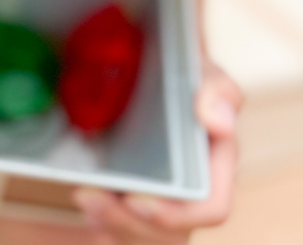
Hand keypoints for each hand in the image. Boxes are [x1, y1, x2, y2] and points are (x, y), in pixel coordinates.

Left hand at [71, 60, 241, 243]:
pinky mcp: (138, 208)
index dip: (176, 215)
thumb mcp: (205, 74)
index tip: (135, 199)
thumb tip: (216, 121)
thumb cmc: (186, 80)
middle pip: (168, 233)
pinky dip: (103, 222)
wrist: (154, 76)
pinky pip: (122, 232)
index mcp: (217, 169)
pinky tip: (87, 199)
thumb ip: (219, 91)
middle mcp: (195, 195)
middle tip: (88, 196)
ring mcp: (167, 205)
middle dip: (127, 222)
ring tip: (83, 194)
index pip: (211, 209)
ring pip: (141, 235)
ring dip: (109, 222)